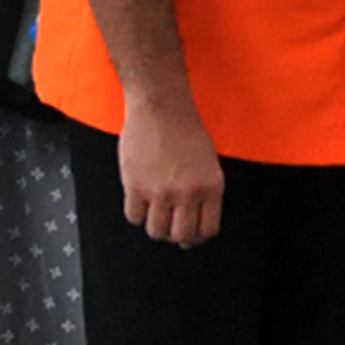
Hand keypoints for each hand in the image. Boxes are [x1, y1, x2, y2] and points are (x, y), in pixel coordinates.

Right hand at [119, 102, 224, 245]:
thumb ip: (204, 193)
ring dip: (155, 227)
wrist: (161, 107)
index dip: (197, 237)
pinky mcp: (136, 186)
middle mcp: (188, 193)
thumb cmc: (185, 130)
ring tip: (154, 213)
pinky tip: (139, 201)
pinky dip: (136, 214)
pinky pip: (134, 217)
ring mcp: (161, 191)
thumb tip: (194, 225)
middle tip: (170, 227)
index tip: (190, 234)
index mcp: (211, 187)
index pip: (207, 230)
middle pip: (181, 236)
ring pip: (157, 231)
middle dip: (176, 236)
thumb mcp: (209, 163)